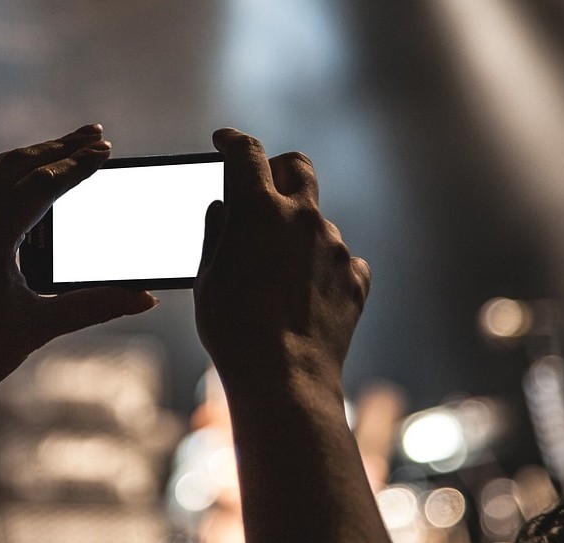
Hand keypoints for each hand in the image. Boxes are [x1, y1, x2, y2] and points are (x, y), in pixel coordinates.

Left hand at [0, 124, 156, 426]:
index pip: (41, 185)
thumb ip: (95, 306)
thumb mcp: (39, 327)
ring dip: (27, 155)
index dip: (78, 165)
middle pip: (15, 166)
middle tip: (94, 133)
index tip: (106, 150)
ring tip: (61, 147)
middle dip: (58, 147)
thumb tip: (146, 298)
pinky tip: (12, 175)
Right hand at [194, 129, 370, 389]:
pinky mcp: (356, 277)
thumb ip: (217, 232)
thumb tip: (224, 209)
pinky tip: (305, 294)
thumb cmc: (233, 330)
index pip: (246, 152)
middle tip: (262, 189)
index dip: (232, 141)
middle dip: (278, 168)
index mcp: (258, 209)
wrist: (285, 379)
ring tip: (277, 273)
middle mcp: (303, 217)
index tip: (224, 142)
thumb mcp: (207, 277)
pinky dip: (322, 267)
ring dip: (298, 231)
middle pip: (297, 166)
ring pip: (317, 220)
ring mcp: (335, 246)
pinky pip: (340, 259)